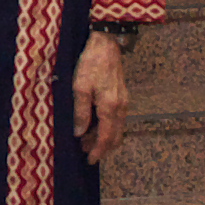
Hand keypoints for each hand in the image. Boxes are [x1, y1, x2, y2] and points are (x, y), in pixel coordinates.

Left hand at [72, 34, 130, 161]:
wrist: (107, 45)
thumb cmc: (91, 64)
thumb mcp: (80, 87)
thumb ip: (81, 112)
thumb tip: (80, 133)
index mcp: (109, 107)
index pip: (106, 138)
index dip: (98, 151)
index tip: (89, 160)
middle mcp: (121, 108)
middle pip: (115, 137)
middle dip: (101, 147)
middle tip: (85, 150)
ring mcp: (124, 103)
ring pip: (118, 129)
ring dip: (104, 138)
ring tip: (86, 139)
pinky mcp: (123, 97)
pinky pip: (118, 120)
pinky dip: (108, 128)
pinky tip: (95, 125)